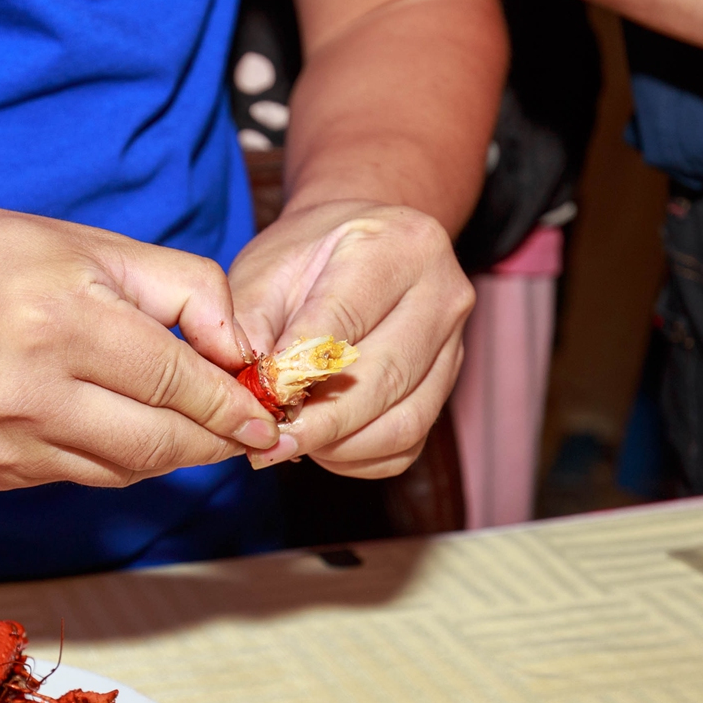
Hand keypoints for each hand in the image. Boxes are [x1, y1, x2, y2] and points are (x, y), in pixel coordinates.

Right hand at [0, 204, 281, 489]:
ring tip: (186, 417)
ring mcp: (4, 443)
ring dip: (169, 449)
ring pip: (126, 470)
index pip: (171, 383)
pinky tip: (113, 416)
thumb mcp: (96, 246)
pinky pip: (84, 475)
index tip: (264, 414)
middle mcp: (25, 393)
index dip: (228, 404)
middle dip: (214, 440)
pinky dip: (117, 453)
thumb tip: (242, 352)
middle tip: (246, 426)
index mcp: (56, 323)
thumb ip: (185, 291)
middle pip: (157, 444)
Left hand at [228, 198, 472, 477]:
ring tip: (291, 443)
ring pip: (405, 421)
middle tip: (270, 442)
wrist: (361, 247)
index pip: (344, 320)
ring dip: (341, 446)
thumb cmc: (307, 257)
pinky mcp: (448, 385)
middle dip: (321, 422)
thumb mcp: (267, 268)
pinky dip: (360, 457)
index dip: (298, 371)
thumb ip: (249, 324)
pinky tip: (322, 445)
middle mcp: (441, 292)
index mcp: (395, 246)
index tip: (259, 403)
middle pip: (384, 378)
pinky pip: (409, 443)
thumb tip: (248, 390)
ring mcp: (454, 343)